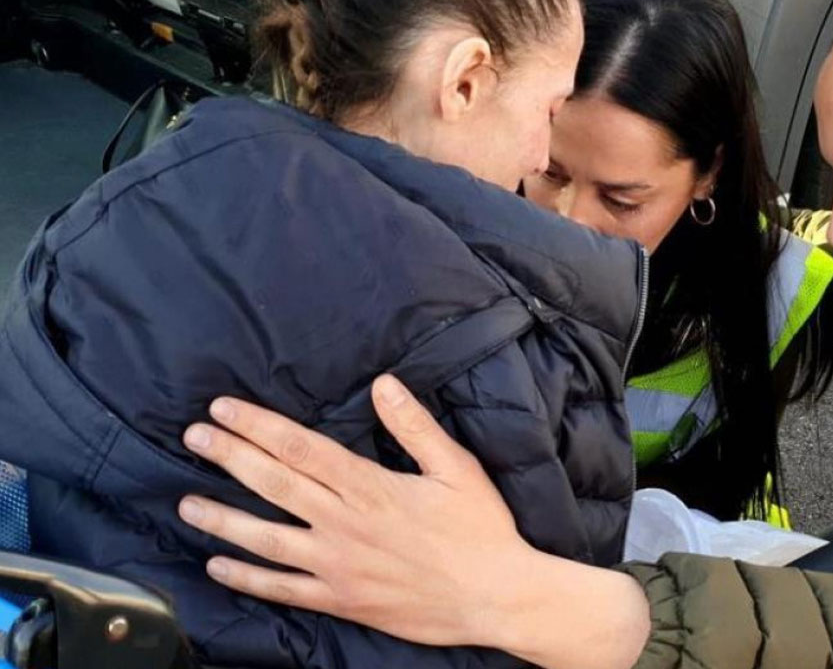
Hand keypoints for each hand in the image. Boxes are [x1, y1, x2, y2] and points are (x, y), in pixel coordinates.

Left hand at [177, 375, 537, 647]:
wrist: (494, 597)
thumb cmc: (480, 530)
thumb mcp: (457, 468)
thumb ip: (415, 427)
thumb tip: (383, 384)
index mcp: (371, 488)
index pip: (301, 448)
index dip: (258, 426)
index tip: (224, 409)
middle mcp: (344, 525)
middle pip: (274, 484)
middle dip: (229, 456)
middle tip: (194, 437)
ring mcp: (337, 566)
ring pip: (265, 539)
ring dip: (222, 518)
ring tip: (185, 502)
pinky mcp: (340, 600)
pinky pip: (282, 589)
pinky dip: (247, 578)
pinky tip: (218, 565)